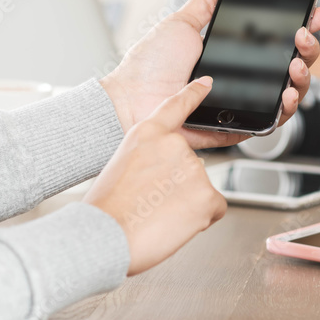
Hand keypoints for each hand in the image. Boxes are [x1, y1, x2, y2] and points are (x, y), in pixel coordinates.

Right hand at [83, 78, 226, 275]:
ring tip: (157, 215)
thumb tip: (164, 176)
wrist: (105, 236)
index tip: (207, 83)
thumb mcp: (122, 169)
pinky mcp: (208, 195)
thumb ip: (149, 162)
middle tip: (152, 203)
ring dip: (185, 205)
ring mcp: (193, 168)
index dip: (193, 93)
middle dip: (178, 188)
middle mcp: (174, 145)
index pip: (176, 106)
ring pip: (201, 190)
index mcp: (147, 133)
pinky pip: (213, 209)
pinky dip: (199, 220)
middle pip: (190, 166)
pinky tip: (173, 224)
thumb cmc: (107, 211)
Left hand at [100, 0, 319, 148]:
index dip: (304, 26)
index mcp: (235, 55)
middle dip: (308, 48)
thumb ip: (204, 5)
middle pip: (294, 66)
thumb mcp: (180, 25)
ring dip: (303, 77)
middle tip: (303, 36)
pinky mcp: (239, 128)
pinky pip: (273, 122)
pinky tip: (285, 93)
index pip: (279, 40)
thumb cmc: (148, 68)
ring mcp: (245, 105)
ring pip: (291, 94)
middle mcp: (245, 80)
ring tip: (296, 64)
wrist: (129, 101)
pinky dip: (285, 109)